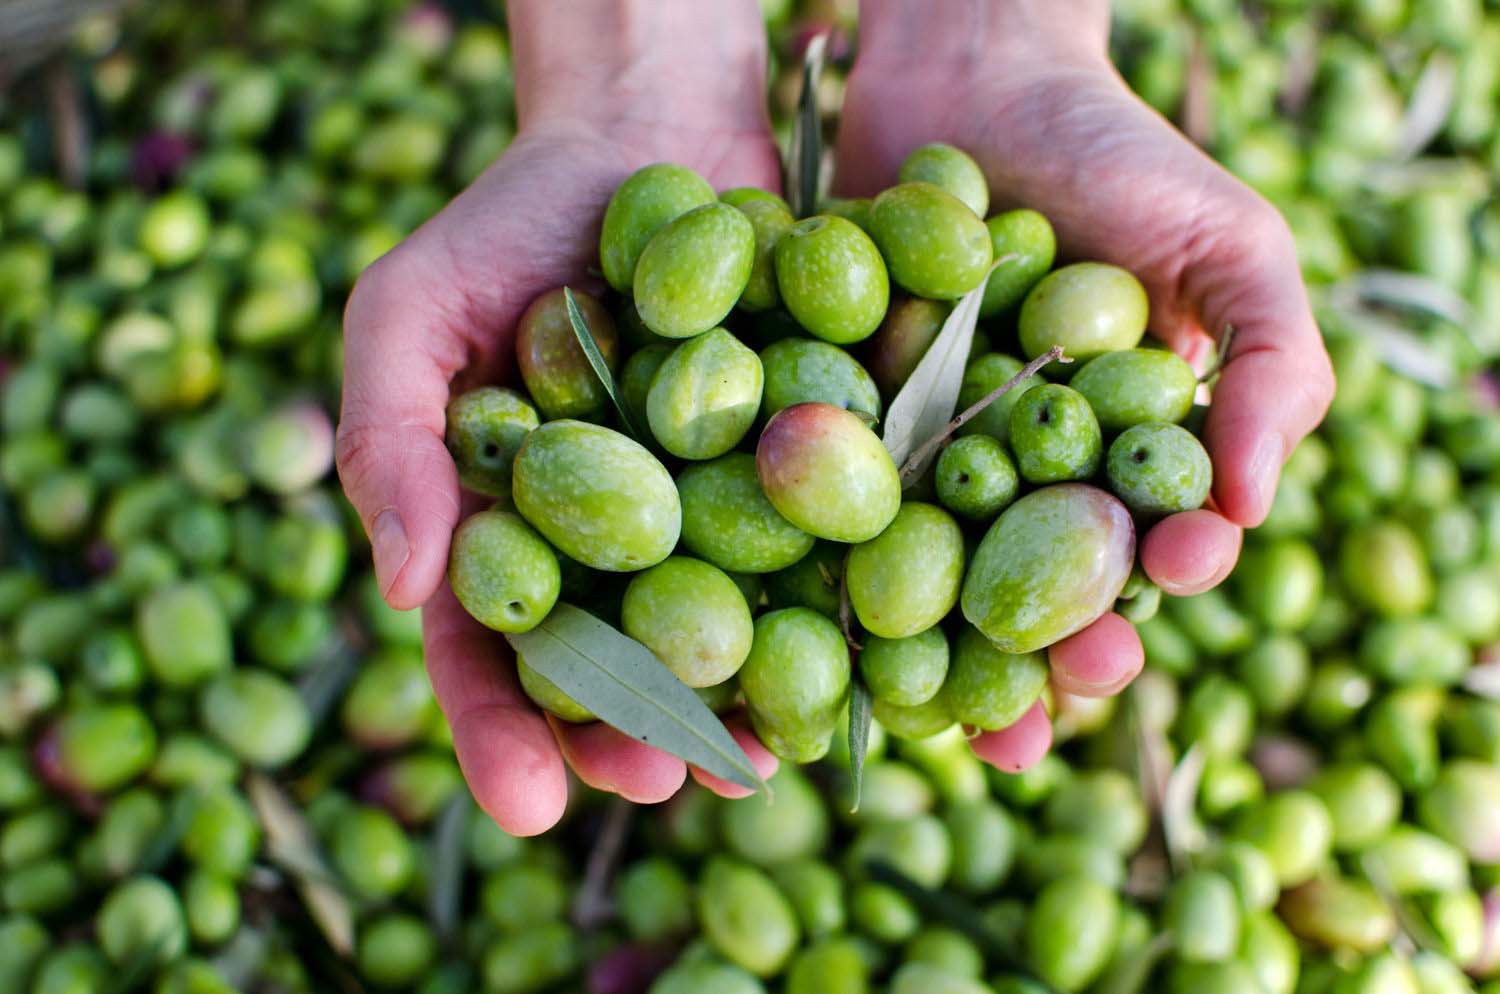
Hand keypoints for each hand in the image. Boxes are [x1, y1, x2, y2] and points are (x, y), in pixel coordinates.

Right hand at [337, 0, 780, 834]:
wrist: (651, 134)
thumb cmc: (510, 222)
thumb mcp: (413, 308)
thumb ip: (390, 437)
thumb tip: (402, 584)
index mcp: (515, 538)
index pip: (496, 655)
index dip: (505, 730)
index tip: (529, 800)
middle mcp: (621, 551)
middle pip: (625, 672)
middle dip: (639, 737)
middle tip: (661, 782)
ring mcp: (723, 519)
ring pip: (736, 635)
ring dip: (751, 705)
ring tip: (765, 760)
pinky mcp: (814, 470)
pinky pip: (833, 549)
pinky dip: (850, 604)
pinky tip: (870, 656)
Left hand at [835, 0, 1334, 770]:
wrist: (971, 70)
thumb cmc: (1118, 156)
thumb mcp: (1227, 246)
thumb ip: (1267, 365)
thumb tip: (1247, 504)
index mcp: (1107, 466)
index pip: (1130, 559)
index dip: (1138, 599)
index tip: (1141, 618)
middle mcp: (1004, 482)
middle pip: (1013, 595)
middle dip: (1020, 663)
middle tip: (1018, 720)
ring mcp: (908, 459)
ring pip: (905, 576)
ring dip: (905, 654)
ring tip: (903, 719)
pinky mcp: (823, 422)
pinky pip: (809, 499)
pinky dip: (798, 557)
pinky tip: (787, 616)